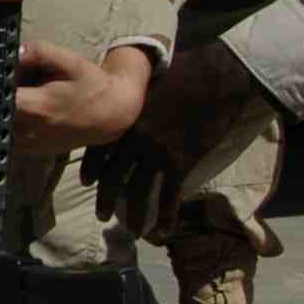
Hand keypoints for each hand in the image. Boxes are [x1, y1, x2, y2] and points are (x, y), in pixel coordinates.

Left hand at [11, 42, 152, 157]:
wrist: (112, 114)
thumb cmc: (91, 85)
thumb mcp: (69, 61)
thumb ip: (39, 52)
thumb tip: (15, 51)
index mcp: (36, 107)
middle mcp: (30, 129)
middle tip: (8, 84)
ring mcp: (32, 144)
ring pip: (1, 127)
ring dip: (3, 112)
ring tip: (18, 98)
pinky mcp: (35, 150)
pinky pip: (11, 137)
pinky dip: (11, 125)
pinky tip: (25, 112)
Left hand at [84, 39, 265, 239]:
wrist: (217, 76)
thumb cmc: (185, 71)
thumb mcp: (149, 82)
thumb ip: (134, 97)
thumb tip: (125, 98)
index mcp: (125, 118)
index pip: (100, 149)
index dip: (91, 168)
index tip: (86, 182)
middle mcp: (134, 138)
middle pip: (113, 175)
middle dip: (106, 198)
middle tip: (101, 215)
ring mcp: (157, 152)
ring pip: (137, 191)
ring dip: (132, 214)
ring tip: (130, 230)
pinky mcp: (181, 162)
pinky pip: (168, 196)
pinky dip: (164, 217)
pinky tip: (162, 232)